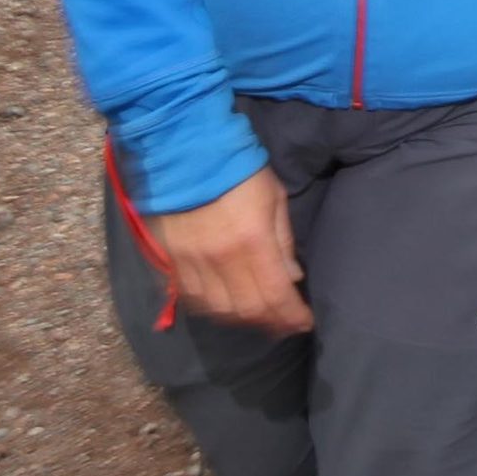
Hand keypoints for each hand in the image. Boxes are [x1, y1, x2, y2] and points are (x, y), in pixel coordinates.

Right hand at [151, 168, 311, 334]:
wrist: (183, 151)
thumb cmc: (238, 171)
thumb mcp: (273, 198)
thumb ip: (283, 241)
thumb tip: (292, 277)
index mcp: (252, 242)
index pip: (275, 295)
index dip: (292, 315)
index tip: (305, 321)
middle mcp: (221, 260)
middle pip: (247, 310)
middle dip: (271, 323)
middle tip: (286, 324)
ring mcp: (192, 263)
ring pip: (218, 310)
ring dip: (242, 320)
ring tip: (260, 318)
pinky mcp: (171, 260)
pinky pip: (192, 298)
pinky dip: (212, 309)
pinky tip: (226, 308)